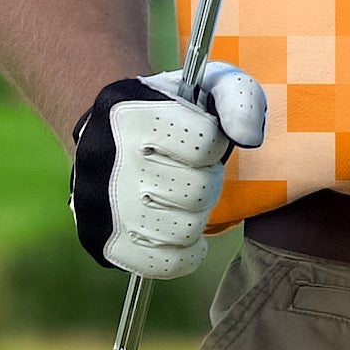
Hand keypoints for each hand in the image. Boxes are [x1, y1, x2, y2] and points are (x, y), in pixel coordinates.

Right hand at [69, 62, 266, 277]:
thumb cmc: (172, 108)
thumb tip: (249, 139)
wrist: (107, 130)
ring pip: (184, 230)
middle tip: (192, 170)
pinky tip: (180, 228)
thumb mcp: (210, 84)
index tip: (201, 138)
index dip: (215, 142)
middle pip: (198, 191)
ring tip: (182, 196)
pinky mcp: (101, 243)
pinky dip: (184, 252)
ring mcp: (100, 208)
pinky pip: (164, 264)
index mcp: (134, 116)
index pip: (206, 144)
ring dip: (195, 214)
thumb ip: (241, 99)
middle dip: (207, 179)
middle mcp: (110, 163)